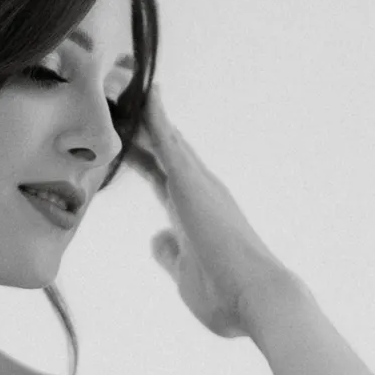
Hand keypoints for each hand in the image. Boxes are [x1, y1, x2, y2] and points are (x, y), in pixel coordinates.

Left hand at [125, 83, 300, 339]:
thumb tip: (156, 239)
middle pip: (162, 145)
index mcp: (191, 213)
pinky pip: (167, 140)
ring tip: (118, 74)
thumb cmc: (226, 298)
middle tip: (116, 87)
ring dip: (141, 107)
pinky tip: (140, 90)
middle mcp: (198, 190)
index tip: (118, 136)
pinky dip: (152, 115)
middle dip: (137, 119)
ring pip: (164, 135)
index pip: (159, 174)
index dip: (138, 153)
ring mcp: (197, 184)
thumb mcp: (183, 274)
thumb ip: (170, 254)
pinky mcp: (192, 183)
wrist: (258, 300)